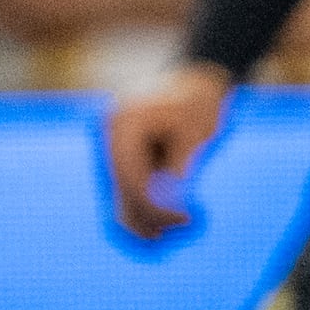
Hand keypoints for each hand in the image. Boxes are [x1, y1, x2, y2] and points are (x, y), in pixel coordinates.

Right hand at [106, 60, 237, 242]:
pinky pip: (127, 182)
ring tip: (174, 229)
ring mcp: (111, 140)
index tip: (183, 220)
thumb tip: (165, 209)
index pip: (129, 177)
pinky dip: (144, 200)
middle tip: (179, 230)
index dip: (153, 207)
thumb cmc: (200, 104)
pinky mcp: (119, 150)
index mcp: (124, 122)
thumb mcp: (196, 136)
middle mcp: (109, 130)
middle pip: (121, 187)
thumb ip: (178, 170)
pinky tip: (163, 221)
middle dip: (148, 214)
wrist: (195, 79)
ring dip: (146, 212)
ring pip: (121, 189)